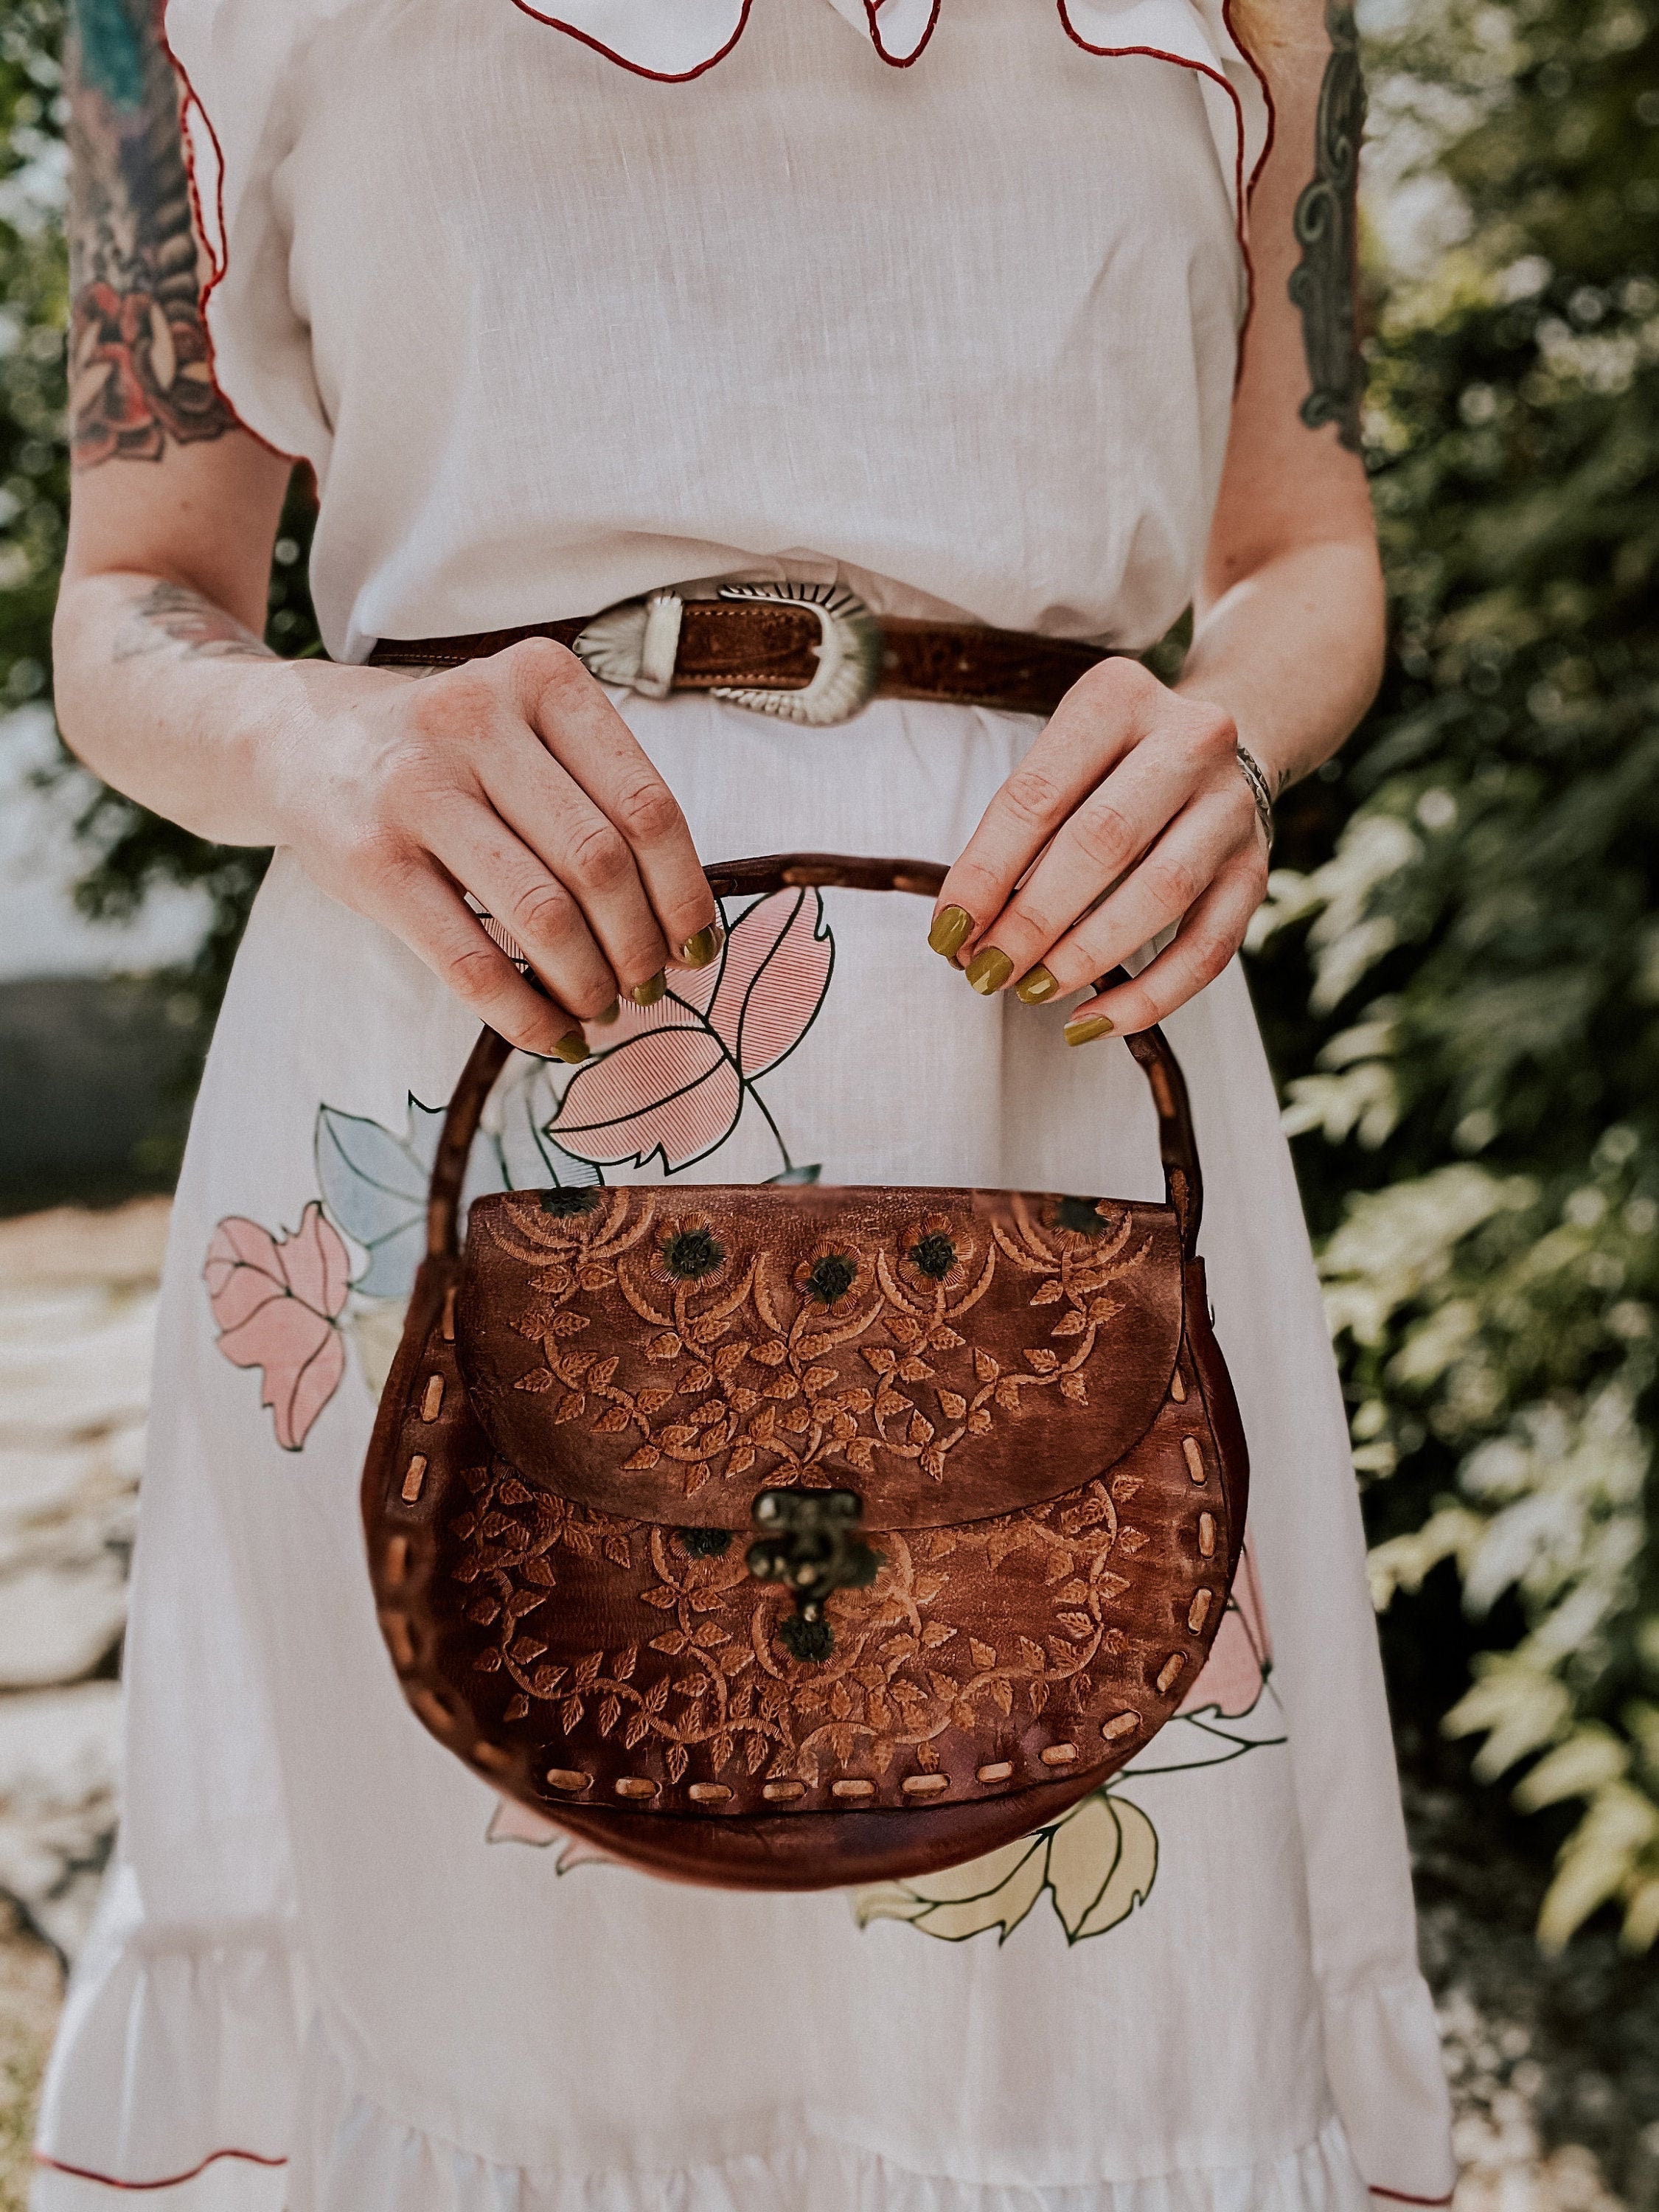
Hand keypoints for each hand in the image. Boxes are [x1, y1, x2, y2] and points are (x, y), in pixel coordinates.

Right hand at [275, 638, 719, 1058]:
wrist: (298, 736)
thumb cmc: (447, 754)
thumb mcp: (524, 734)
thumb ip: (597, 800)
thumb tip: (681, 929)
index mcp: (543, 679)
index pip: (647, 806)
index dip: (685, 893)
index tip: (696, 947)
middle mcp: (478, 719)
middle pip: (600, 863)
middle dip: (639, 947)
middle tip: (648, 988)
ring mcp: (417, 787)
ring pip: (543, 914)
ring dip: (587, 983)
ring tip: (601, 1010)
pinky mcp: (371, 859)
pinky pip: (470, 959)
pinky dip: (523, 1013)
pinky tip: (549, 1033)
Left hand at [926, 660, 1269, 1039]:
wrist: (1228, 743)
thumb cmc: (1112, 765)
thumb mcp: (1063, 761)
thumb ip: (1016, 833)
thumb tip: (965, 933)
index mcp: (1119, 698)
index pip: (1037, 796)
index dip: (985, 873)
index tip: (948, 931)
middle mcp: (1189, 739)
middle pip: (1100, 842)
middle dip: (1031, 920)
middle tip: (986, 971)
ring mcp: (1232, 806)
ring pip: (1159, 894)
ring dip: (1085, 956)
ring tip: (1032, 991)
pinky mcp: (1257, 869)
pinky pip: (1207, 949)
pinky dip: (1148, 996)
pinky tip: (1093, 1021)